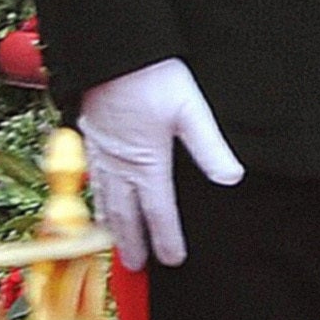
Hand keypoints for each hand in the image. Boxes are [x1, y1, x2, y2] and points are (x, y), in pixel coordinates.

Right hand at [73, 59, 243, 271]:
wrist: (110, 54)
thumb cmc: (152, 78)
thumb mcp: (191, 110)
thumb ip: (209, 147)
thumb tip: (231, 178)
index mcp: (147, 163)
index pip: (158, 212)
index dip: (166, 239)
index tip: (172, 260)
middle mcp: (120, 164)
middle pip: (125, 214)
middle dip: (131, 242)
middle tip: (135, 266)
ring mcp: (100, 152)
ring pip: (104, 198)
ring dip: (110, 224)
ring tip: (114, 241)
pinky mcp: (88, 137)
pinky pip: (91, 178)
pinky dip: (96, 197)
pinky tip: (98, 197)